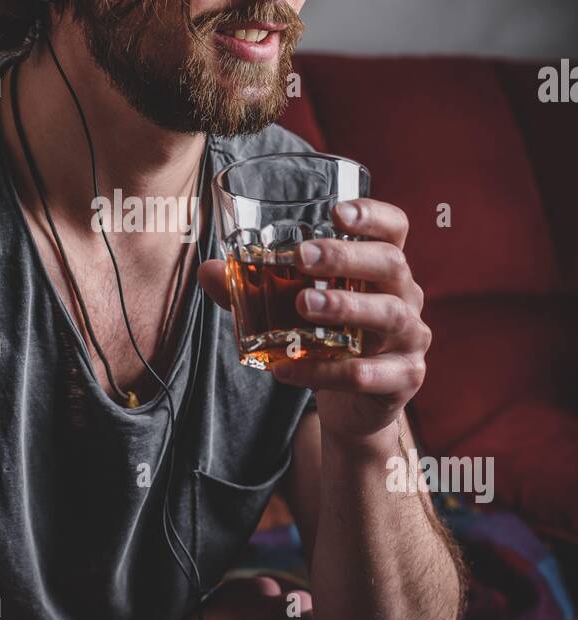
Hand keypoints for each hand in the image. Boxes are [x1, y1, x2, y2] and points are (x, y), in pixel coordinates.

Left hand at [198, 198, 431, 443]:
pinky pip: (367, 374)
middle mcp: (405, 296)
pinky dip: (324, 372)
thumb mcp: (295, 310)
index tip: (337, 212)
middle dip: (346, 257)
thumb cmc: (330, 341)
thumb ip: (253, 289)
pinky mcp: (404, 378)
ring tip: (301, 306)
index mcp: (383, 269)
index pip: (394, 230)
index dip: (373, 215)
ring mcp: (411, 338)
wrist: (357, 407)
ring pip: (388, 314)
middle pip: (391, 263)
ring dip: (344, 307)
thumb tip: (208, 271)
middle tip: (302, 257)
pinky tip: (285, 370)